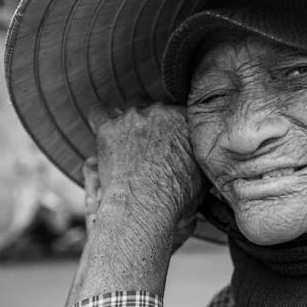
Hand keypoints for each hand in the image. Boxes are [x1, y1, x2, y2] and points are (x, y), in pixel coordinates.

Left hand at [88, 103, 205, 220]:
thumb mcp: (204, 175)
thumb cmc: (177, 195)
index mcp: (185, 119)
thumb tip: (207, 158)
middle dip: (156, 118)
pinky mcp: (108, 128)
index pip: (182, 110)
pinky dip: (101, 117)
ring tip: (131, 133)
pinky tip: (104, 126)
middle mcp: (160, 111)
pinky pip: (99, 111)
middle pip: (159, 104)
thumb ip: (204, 157)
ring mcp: (133, 117)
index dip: (177, 124)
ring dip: (132, 114)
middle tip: (153, 139)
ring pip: (133, 100)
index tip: (174, 137)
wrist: (148, 205)